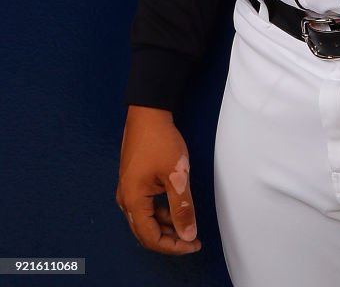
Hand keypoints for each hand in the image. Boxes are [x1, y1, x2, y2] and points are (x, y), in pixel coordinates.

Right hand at [116, 105, 201, 254]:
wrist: (148, 113)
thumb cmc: (160, 140)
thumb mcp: (177, 176)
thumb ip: (182, 207)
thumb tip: (188, 234)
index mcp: (132, 201)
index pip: (151, 238)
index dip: (173, 246)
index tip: (193, 243)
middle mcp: (126, 199)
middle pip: (146, 232)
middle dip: (170, 239)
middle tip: (192, 239)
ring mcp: (128, 189)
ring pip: (146, 219)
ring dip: (166, 225)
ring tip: (188, 224)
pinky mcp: (134, 180)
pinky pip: (146, 205)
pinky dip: (161, 211)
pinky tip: (176, 207)